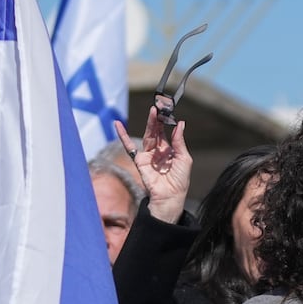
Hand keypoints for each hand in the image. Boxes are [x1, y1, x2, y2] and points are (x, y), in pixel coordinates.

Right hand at [113, 106, 190, 223]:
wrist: (170, 196)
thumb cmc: (180, 180)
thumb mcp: (184, 158)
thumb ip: (179, 141)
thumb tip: (180, 123)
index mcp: (169, 150)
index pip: (166, 132)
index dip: (166, 121)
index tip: (167, 109)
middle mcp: (158, 151)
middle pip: (156, 131)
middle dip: (157, 119)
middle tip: (159, 107)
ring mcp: (148, 155)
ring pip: (148, 135)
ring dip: (150, 123)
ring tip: (152, 111)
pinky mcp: (140, 161)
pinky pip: (129, 146)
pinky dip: (123, 136)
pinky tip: (118, 125)